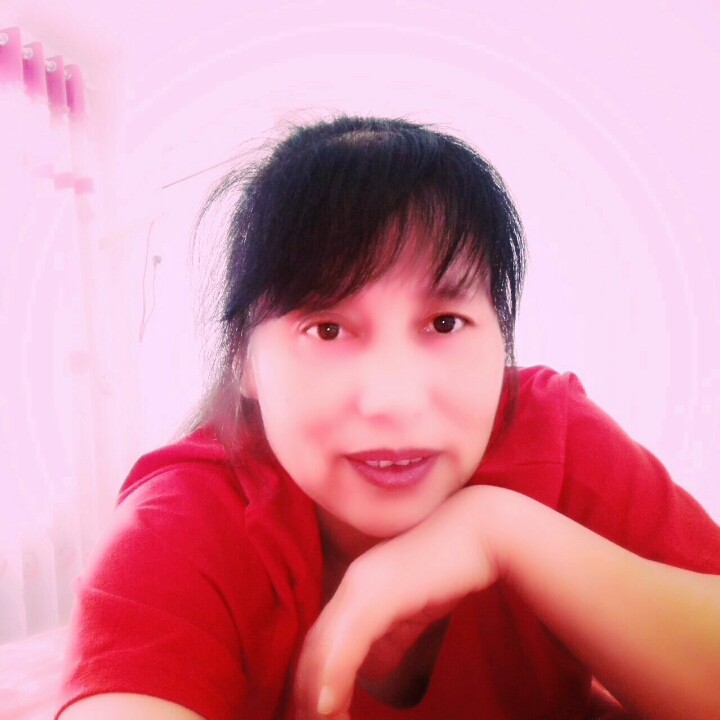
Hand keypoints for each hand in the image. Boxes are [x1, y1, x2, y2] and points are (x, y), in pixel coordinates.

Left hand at [293, 485, 501, 718]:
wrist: (479, 533)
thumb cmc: (448, 569)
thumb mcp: (411, 612)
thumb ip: (389, 637)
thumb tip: (370, 669)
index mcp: (353, 590)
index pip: (317, 642)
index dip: (311, 681)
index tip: (317, 715)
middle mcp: (349, 586)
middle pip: (311, 649)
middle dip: (305, 694)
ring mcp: (361, 587)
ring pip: (322, 649)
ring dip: (316, 695)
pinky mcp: (379, 593)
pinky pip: (347, 642)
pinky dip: (334, 677)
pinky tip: (329, 707)